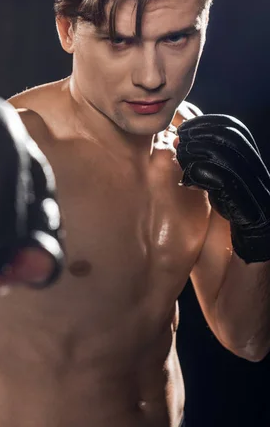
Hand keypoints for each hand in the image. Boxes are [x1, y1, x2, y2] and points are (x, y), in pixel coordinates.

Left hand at [176, 114, 269, 262]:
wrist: (237, 310)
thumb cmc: (215, 269)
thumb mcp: (199, 221)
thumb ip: (194, 190)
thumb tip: (170, 158)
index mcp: (244, 185)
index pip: (233, 136)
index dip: (206, 123)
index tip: (176, 121)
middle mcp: (257, 190)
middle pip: (238, 139)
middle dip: (205, 131)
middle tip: (177, 134)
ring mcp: (262, 207)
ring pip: (239, 160)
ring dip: (207, 149)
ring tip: (181, 150)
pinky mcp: (262, 230)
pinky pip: (240, 193)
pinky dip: (215, 177)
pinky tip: (193, 176)